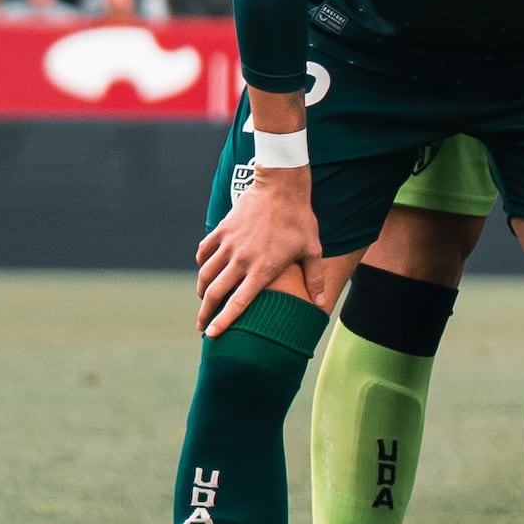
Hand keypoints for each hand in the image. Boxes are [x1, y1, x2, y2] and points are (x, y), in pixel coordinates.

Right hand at [192, 164, 318, 335]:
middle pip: (214, 293)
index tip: (211, 335)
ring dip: (201, 291)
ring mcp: (229, 244)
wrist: (281, 187)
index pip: (238, 303)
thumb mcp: (312, 250)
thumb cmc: (300, 220)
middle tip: (201, 327)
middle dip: (205, 314)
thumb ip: (314, 279)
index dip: (223, 321)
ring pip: (205, 274)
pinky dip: (202, 264)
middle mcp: (241, 260)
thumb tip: (322, 305)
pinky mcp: (222, 230)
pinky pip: (204, 251)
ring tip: (203, 301)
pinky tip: (204, 271)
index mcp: (262, 269)